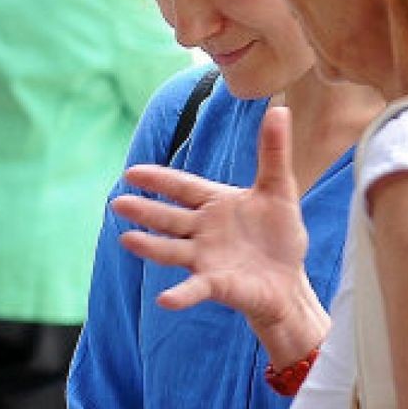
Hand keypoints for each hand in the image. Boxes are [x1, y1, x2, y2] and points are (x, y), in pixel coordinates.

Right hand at [115, 107, 310, 327]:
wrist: (288, 283)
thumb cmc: (280, 237)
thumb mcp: (279, 190)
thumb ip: (273, 152)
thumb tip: (279, 108)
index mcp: (213, 204)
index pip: (182, 187)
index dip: (158, 180)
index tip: (132, 172)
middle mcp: (201, 230)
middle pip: (168, 218)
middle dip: (144, 211)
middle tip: (119, 203)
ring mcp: (204, 258)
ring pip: (171, 250)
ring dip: (150, 246)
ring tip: (127, 239)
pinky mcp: (215, 284)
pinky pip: (194, 289)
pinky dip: (180, 295)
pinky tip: (165, 300)